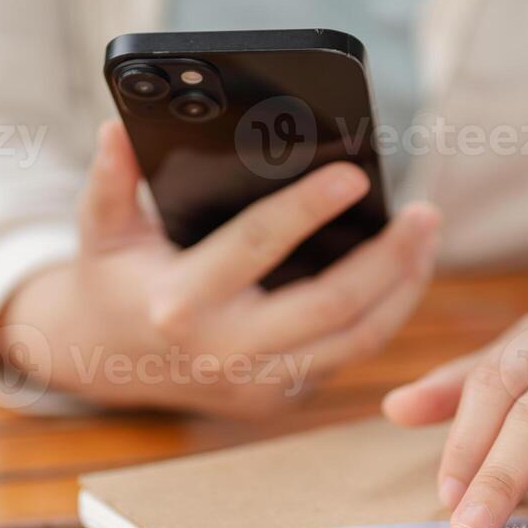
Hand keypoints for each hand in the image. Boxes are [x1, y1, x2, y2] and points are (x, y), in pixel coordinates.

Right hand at [0, 121, 440, 414]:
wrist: (104, 362)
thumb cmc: (113, 280)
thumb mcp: (101, 228)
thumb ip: (111, 180)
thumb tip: (117, 129)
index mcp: (181, 302)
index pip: (258, 247)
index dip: (309, 208)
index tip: (356, 175)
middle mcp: (224, 351)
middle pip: (332, 307)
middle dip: (389, 260)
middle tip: (425, 213)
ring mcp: (256, 383)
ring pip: (356, 340)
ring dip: (402, 289)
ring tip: (426, 239)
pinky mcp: (277, 398)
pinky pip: (345, 355)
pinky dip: (383, 314)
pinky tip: (402, 274)